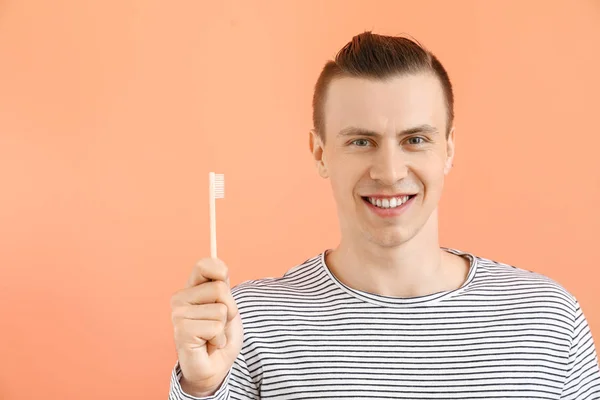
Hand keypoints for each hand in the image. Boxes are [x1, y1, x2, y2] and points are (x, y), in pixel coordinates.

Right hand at [170, 258, 242, 395]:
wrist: (215, 366)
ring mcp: (178, 315)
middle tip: (220, 323)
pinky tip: (209, 344)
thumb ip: (222, 286)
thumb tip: (220, 266)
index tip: (224, 282)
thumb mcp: (226, 306)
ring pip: (220, 310)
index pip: (204, 265)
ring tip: (213, 335)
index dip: (220, 271)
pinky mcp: (182, 331)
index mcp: (191, 288)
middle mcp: (180, 298)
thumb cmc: (220, 335)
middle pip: (220, 288)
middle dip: (229, 308)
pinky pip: (215, 327)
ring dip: (223, 327)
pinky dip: (219, 339)